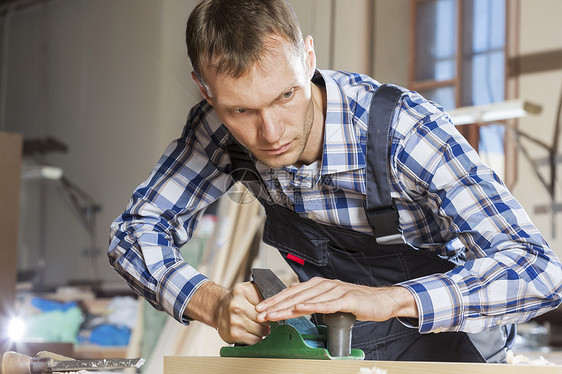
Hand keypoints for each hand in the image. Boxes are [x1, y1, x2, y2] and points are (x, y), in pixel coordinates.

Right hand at [214, 282, 269, 344]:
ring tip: (260, 326)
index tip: (274, 312)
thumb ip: (262, 294)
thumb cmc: (236, 301)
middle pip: (265, 318)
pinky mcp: (234, 334)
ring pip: (261, 330)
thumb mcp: (248, 290)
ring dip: (264, 330)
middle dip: (269, 321)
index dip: (273, 310)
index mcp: (243, 291)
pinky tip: (254, 333)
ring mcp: (234, 320)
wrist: (218, 309)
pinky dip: (257, 338)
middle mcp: (237, 305)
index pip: (267, 304)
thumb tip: (279, 305)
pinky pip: (255, 340)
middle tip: (267, 321)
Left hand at [255, 277, 417, 322]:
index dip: (274, 300)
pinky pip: (326, 304)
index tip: (260, 308)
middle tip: (260, 312)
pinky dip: (312, 306)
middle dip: (275, 304)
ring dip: (288, 307)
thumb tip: (295, 298)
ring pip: (307, 299)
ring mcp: (335, 291)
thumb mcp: (331, 299)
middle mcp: (325, 285)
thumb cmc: (357, 301)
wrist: (382, 300)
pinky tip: (300, 308)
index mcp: (319, 285)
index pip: (292, 292)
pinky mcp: (347, 299)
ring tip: (274, 314)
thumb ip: (314, 299)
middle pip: (295, 295)